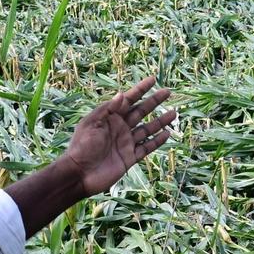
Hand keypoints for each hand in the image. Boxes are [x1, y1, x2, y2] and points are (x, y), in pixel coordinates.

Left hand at [62, 76, 176, 195]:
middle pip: (141, 111)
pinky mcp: (130, 157)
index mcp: (110, 117)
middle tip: (168, 91)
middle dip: (154, 101)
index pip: (128, 100)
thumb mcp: (91, 124)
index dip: (140, 89)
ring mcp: (126, 143)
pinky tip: (167, 134)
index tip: (152, 79)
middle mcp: (120, 128)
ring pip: (147, 129)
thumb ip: (107, 109)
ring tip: (173, 113)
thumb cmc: (82, 147)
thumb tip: (122, 94)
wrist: (80, 174)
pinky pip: (147, 147)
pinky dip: (157, 141)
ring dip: (160, 121)